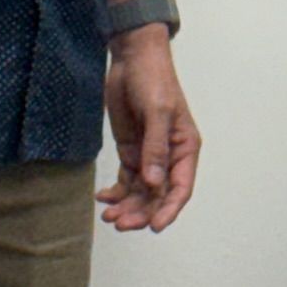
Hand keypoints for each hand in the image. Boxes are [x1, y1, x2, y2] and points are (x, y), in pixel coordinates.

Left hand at [97, 28, 200, 232]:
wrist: (132, 58)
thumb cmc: (153, 79)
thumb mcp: (157, 111)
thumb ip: (155, 148)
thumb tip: (154, 183)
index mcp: (185, 148)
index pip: (181, 187)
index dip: (169, 210)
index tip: (154, 227)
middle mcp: (169, 156)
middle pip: (158, 196)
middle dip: (141, 212)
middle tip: (119, 222)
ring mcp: (149, 155)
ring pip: (141, 192)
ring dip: (126, 206)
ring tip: (108, 215)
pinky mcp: (131, 151)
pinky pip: (126, 180)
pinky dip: (116, 192)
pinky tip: (102, 197)